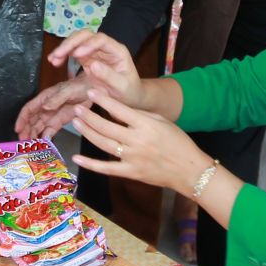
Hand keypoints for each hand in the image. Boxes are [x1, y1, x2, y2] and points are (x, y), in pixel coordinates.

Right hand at [15, 30, 143, 137]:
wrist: (128, 96)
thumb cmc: (128, 92)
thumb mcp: (121, 87)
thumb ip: (109, 76)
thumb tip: (93, 65)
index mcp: (117, 51)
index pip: (101, 40)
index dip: (88, 44)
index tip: (76, 55)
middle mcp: (105, 47)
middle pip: (86, 35)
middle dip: (71, 43)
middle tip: (58, 54)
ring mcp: (95, 51)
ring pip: (77, 40)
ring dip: (64, 47)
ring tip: (53, 59)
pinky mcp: (87, 57)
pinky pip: (72, 51)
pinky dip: (63, 54)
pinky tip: (54, 61)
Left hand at [72, 94, 212, 194]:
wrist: (189, 170)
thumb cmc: (178, 142)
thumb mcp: (161, 121)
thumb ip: (139, 115)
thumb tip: (116, 108)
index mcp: (146, 125)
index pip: (119, 109)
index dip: (103, 100)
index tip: (91, 92)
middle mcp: (137, 141)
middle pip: (106, 127)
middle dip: (89, 116)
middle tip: (77, 108)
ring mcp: (132, 158)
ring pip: (103, 143)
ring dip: (87, 132)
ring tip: (76, 122)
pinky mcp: (130, 173)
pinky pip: (106, 168)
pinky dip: (90, 164)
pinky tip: (76, 158)